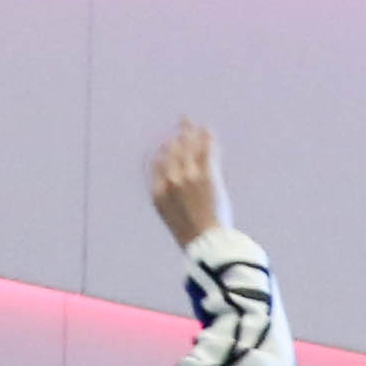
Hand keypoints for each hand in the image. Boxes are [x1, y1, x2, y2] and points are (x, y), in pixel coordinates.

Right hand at [146, 119, 228, 246]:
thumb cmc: (190, 233)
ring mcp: (189, 177)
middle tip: (183, 123)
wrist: (205, 242)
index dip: (164, 149)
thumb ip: (168, 195)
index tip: (170, 142)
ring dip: (191, 132)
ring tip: (192, 122)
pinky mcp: (207, 176)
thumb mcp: (170, 214)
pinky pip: (205, 151)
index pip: (158, 161)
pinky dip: (206, 138)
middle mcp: (171, 180)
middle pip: (172, 150)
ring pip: (188, 147)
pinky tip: (207, 129)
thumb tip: (169, 184)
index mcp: (158, 191)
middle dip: (178, 136)